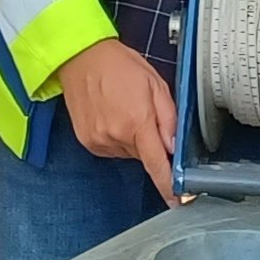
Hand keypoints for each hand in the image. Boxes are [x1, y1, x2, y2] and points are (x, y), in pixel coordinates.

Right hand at [51, 37, 182, 204]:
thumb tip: (175, 147)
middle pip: (144, 155)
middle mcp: (116, 136)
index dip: (169, 186)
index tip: (178, 201)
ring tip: (123, 109)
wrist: (81, 58)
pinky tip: (111, 116)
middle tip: (142, 112)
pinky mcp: (87, 141)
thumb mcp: (155, 85)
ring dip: (131, 138)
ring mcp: (99, 140)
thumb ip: (169, 119)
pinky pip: (111, 149)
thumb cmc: (119, 66)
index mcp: (137, 121)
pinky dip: (115, 138)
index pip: (157, 164)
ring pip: (128, 153)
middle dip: (149, 141)